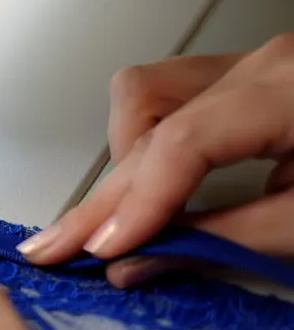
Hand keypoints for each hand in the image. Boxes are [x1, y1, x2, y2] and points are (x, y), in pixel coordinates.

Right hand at [18, 33, 293, 285]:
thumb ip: (227, 242)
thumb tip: (136, 264)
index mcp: (286, 90)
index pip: (181, 142)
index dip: (136, 203)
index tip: (105, 251)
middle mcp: (259, 65)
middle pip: (147, 126)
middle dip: (102, 199)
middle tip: (57, 248)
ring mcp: (248, 65)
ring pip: (141, 94)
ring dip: (119, 157)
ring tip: (109, 214)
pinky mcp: (242, 78)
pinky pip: (165, 93)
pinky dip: (142, 138)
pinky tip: (143, 179)